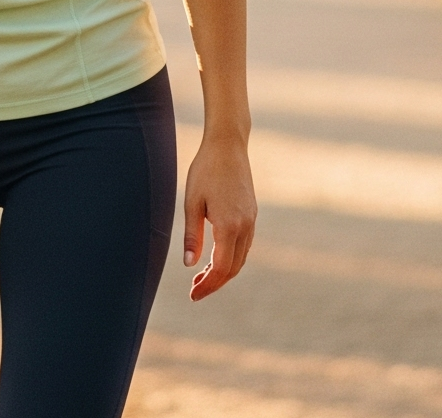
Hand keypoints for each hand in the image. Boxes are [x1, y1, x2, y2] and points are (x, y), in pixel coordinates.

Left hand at [182, 133, 255, 299]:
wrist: (228, 146)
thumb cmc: (205, 171)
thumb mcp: (192, 203)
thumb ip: (191, 236)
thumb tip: (189, 265)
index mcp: (229, 226)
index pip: (221, 268)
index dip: (208, 285)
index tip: (193, 295)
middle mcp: (245, 226)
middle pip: (233, 268)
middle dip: (215, 283)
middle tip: (195, 291)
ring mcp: (251, 220)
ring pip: (240, 258)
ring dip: (223, 272)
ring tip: (201, 278)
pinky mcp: (252, 214)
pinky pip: (244, 245)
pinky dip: (231, 258)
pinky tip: (215, 258)